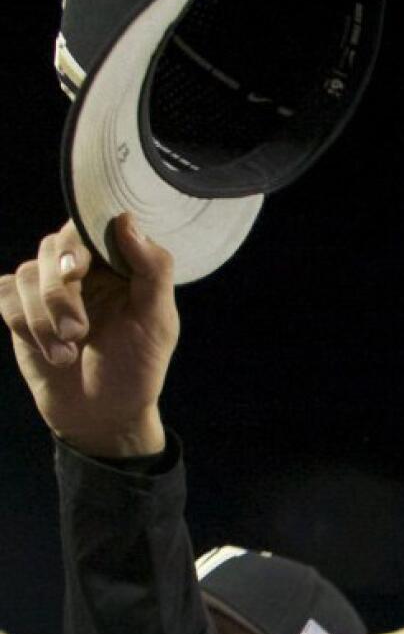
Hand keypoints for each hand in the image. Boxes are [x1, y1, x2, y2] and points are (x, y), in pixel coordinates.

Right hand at [0, 214, 177, 456]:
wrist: (103, 414)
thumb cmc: (137, 367)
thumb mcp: (157, 323)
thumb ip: (152, 270)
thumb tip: (126, 219)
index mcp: (116, 264)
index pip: (90, 228)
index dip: (79, 245)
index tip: (78, 270)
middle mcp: (81, 268)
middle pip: (53, 249)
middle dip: (60, 294)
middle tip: (78, 333)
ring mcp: (46, 287)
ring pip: (26, 275)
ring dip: (43, 320)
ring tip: (68, 354)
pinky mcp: (19, 308)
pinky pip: (5, 295)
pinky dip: (24, 325)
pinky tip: (50, 353)